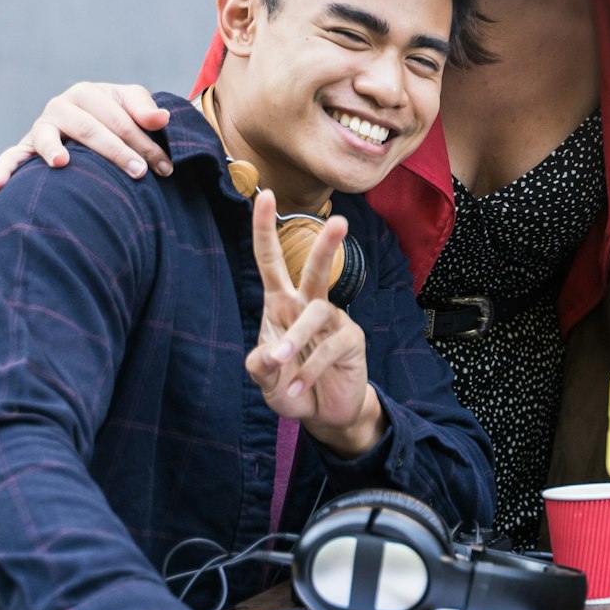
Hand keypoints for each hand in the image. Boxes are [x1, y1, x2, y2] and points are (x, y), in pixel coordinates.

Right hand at [0, 82, 171, 189]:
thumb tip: (162, 119)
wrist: (91, 120)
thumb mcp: (132, 104)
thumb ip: (145, 110)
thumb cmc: (116, 113)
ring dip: (54, 151)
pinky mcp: (27, 146)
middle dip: (116, 152)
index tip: (164, 167)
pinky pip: (11, 156)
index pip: (119, 119)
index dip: (144, 143)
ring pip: (47, 138)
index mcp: (87, 93)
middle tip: (139, 173)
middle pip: (88, 129)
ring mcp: (41, 126)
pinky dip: (4, 169)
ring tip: (61, 163)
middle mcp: (60, 106)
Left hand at [244, 191, 384, 457]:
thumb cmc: (289, 386)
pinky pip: (329, 349)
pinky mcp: (351, 342)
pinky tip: (298, 390)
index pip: (271, 261)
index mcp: (280, 305)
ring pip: (317, 313)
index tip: (264, 195)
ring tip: (279, 363)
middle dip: (325, 246)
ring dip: (295, 338)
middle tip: (340, 221)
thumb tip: (267, 353)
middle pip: (316, 270)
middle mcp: (308, 307)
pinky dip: (308, 371)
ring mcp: (334, 323)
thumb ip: (258, 366)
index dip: (264, 229)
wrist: (324, 413)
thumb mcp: (264, 380)